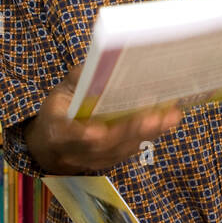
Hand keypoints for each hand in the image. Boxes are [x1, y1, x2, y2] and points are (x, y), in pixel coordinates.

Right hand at [25, 63, 181, 172]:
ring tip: (169, 117)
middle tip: (154, 116)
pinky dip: (151, 135)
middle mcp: (74, 150)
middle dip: (130, 130)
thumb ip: (79, 79)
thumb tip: (103, 62)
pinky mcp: (110, 160)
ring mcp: (94, 159)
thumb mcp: (62, 91)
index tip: (97, 132)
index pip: (67, 134)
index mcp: (56, 129)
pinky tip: (167, 121)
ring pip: (122, 149)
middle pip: (105, 145)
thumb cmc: (61, 109)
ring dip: (148, 133)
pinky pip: (131, 149)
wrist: (52, 142)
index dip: (81, 135)